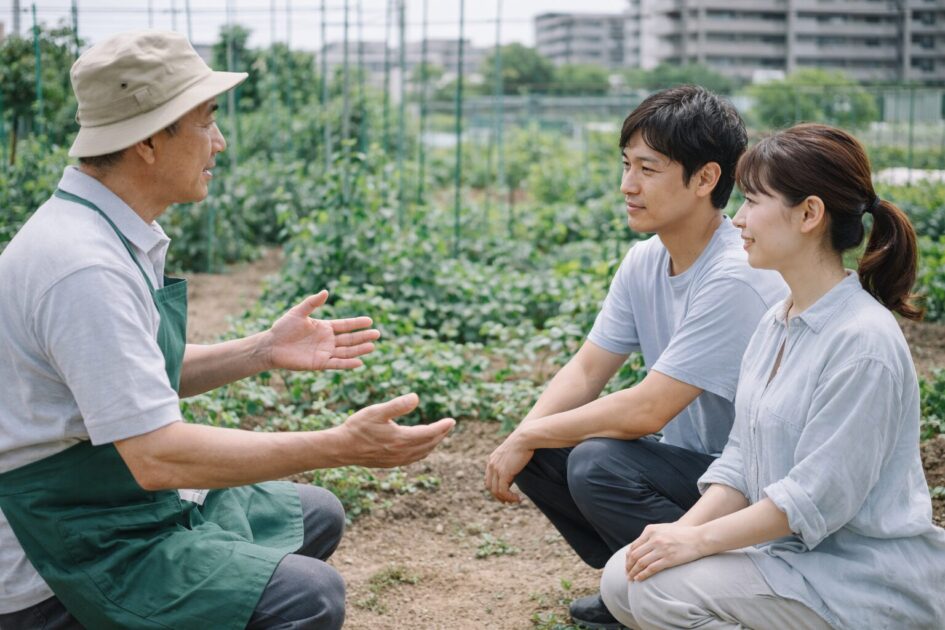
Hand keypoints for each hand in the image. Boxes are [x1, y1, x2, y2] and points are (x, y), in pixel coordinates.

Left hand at [263, 291, 379, 370]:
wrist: (271, 345)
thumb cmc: (282, 328)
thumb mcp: (298, 312)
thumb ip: (312, 303)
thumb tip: (326, 292)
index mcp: (325, 328)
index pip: (345, 325)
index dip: (357, 323)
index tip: (370, 321)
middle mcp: (328, 340)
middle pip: (349, 339)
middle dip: (363, 336)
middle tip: (377, 334)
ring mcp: (325, 352)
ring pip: (346, 351)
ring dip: (359, 350)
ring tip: (372, 346)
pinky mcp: (319, 363)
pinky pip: (336, 364)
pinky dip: (347, 364)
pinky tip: (359, 362)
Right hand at [337, 393, 454, 467]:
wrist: (341, 448)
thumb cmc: (358, 427)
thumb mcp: (377, 411)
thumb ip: (398, 405)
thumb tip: (416, 397)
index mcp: (401, 439)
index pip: (430, 433)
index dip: (442, 427)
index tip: (452, 420)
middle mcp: (402, 452)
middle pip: (429, 444)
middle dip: (440, 434)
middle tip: (449, 425)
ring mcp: (396, 460)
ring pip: (422, 453)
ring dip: (432, 444)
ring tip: (438, 434)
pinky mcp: (390, 464)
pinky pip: (413, 459)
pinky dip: (422, 451)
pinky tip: (420, 447)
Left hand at [484, 431, 533, 503]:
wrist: (525, 438)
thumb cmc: (523, 444)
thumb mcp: (512, 454)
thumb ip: (509, 464)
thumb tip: (512, 474)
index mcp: (492, 459)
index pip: (488, 479)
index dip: (495, 489)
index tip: (504, 495)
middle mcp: (491, 465)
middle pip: (490, 487)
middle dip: (499, 496)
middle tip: (509, 501)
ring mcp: (496, 469)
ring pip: (496, 491)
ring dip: (506, 499)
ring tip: (515, 501)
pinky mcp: (503, 473)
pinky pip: (503, 491)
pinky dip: (510, 497)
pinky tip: (518, 499)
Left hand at [626, 522, 707, 581]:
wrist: (699, 538)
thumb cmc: (681, 534)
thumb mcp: (663, 529)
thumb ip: (651, 535)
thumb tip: (639, 547)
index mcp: (650, 530)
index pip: (634, 546)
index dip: (628, 557)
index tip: (627, 564)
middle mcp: (654, 539)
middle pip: (634, 555)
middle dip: (628, 566)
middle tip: (626, 574)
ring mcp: (661, 549)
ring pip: (641, 563)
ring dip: (633, 572)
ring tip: (630, 578)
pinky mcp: (668, 559)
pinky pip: (651, 569)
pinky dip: (643, 575)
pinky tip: (639, 579)